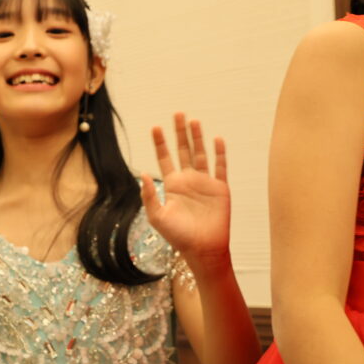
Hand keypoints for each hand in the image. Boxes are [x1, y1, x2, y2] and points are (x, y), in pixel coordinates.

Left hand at [141, 113, 230, 261]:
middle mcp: (189, 180)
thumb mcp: (158, 217)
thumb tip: (142, 174)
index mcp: (172, 185)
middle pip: (184, 150)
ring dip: (198, 137)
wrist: (203, 249)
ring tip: (194, 121)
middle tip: (178, 113)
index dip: (160, 143)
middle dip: (180, 133)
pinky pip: (220, 167)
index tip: (155, 127)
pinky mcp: (220, 188)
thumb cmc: (178, 237)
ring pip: (201, 154)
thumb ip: (149, 196)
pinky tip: (217, 139)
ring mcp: (205, 183)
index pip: (164, 158)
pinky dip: (220, 153)